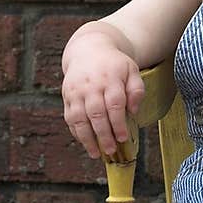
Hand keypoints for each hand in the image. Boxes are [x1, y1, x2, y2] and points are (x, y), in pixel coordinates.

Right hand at [61, 38, 143, 159]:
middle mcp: (91, 85)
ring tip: (96, 153)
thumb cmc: (115, 65)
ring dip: (87, 138)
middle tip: (111, 150)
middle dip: (103, 134)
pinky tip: (85, 142)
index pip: (114, 104)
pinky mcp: (67, 96)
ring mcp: (76, 91)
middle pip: (96, 113)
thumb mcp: (132, 71)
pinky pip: (70, 117)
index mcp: (110, 79)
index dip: (118, 123)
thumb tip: (133, 111)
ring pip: (79, 118)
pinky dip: (76, 132)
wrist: (89, 49)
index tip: (123, 138)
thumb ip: (136, 90)